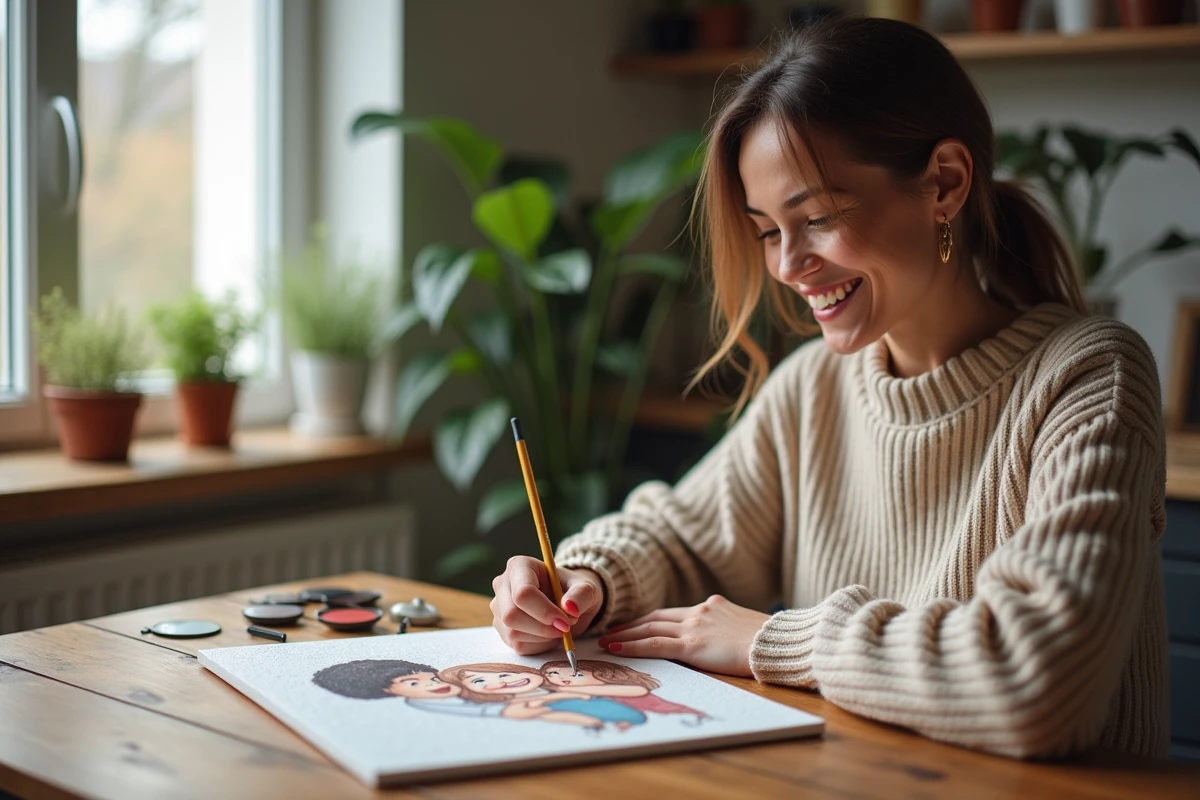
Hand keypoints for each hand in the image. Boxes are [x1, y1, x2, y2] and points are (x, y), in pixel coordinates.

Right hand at [491, 556, 604, 655]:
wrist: (568, 602)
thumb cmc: (574, 590)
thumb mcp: (586, 588)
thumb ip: (581, 595)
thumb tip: (570, 608)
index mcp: (520, 566)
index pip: (523, 593)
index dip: (544, 611)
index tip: (565, 621)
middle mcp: (503, 584)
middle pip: (512, 615)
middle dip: (542, 628)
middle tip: (564, 628)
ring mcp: (499, 607)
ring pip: (512, 632)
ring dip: (541, 637)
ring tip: (558, 628)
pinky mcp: (502, 628)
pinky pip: (517, 645)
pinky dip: (538, 645)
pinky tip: (548, 635)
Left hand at [597, 594, 768, 676]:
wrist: (777, 643)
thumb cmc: (768, 641)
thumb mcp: (744, 626)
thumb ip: (725, 628)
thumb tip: (718, 641)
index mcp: (711, 606)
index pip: (672, 613)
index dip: (649, 619)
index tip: (633, 625)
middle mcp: (699, 611)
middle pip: (655, 617)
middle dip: (630, 625)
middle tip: (611, 631)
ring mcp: (694, 627)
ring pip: (649, 628)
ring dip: (625, 635)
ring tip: (605, 642)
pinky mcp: (692, 645)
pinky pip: (654, 645)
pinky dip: (632, 647)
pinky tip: (616, 650)